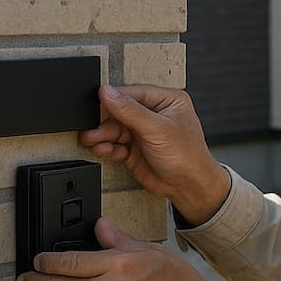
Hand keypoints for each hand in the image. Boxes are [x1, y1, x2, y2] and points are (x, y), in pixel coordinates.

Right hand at [80, 85, 229, 223]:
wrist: (189, 188)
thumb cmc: (188, 156)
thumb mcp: (157, 128)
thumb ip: (130, 111)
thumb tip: (107, 92)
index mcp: (166, 100)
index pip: (133, 93)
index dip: (113, 98)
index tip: (96, 102)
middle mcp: (154, 115)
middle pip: (120, 111)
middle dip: (105, 120)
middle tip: (91, 126)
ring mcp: (143, 133)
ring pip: (115, 129)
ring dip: (102, 134)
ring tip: (91, 138)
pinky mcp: (134, 150)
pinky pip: (115, 144)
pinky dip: (106, 147)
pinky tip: (101, 148)